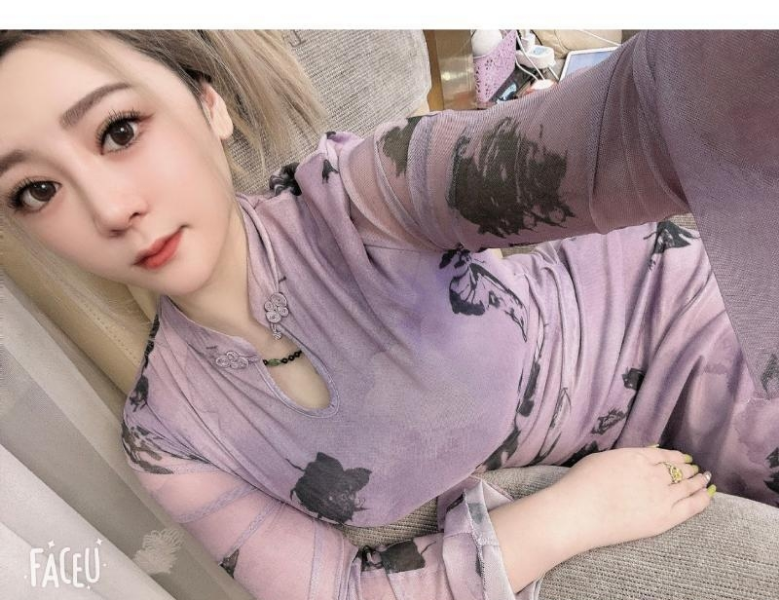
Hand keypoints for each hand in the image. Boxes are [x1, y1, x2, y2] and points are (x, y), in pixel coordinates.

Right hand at [551, 446, 713, 551]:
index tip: (685, 458)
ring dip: (698, 482)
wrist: (579, 511)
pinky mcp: (664, 517)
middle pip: (678, 470)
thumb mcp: (601, 460)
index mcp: (636, 456)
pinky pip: (692, 506)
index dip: (677, 457)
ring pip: (688, 486)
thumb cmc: (581, 484)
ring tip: (705, 481)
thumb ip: (624, 458)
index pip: (664, 455)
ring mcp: (661, 495)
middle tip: (697, 471)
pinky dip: (703, 498)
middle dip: (689, 470)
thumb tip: (640, 456)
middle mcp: (653, 473)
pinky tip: (708, 494)